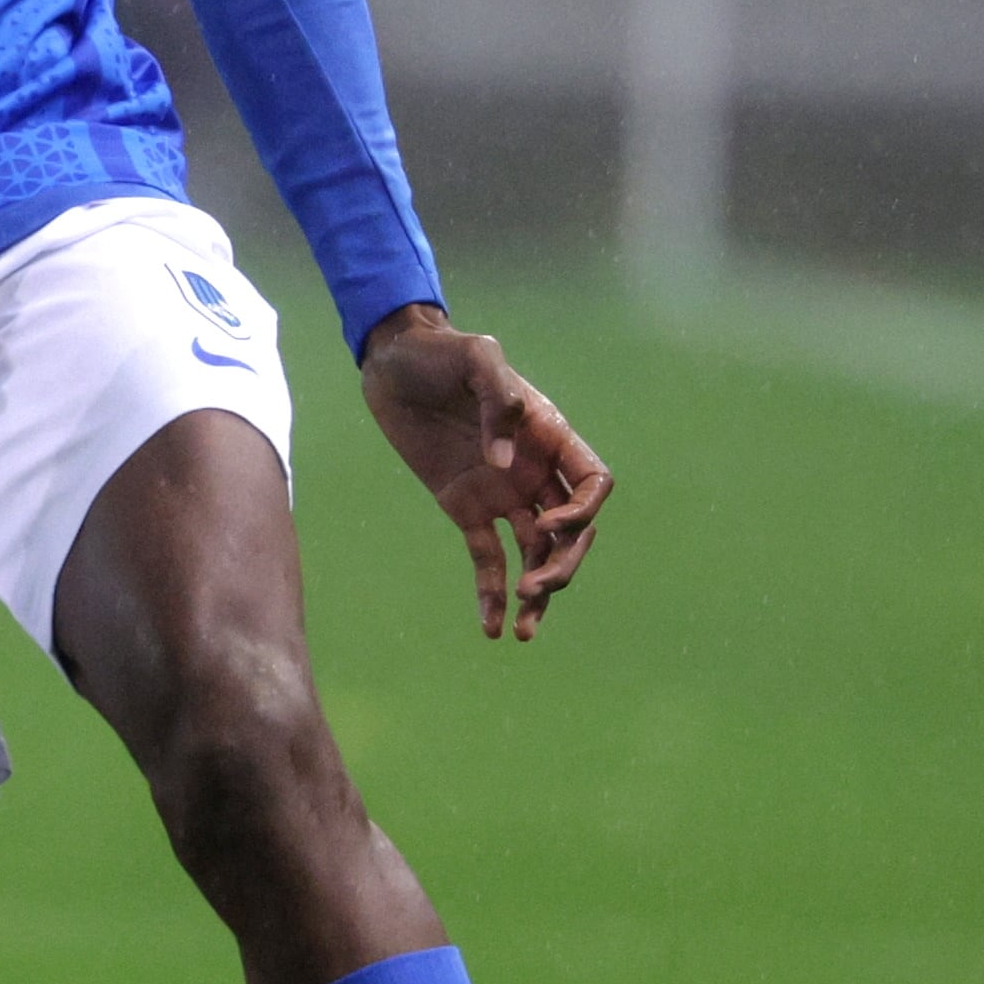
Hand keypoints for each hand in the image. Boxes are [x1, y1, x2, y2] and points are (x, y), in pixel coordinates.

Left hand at [357, 303, 608, 640]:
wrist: (392, 362)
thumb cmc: (441, 352)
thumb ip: (499, 400)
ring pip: (535, 553)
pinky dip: (491, 594)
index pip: (592, 483)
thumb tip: (504, 463)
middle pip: (569, 532)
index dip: (582, 510)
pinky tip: (492, 630)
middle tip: (532, 588)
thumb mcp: (477, 356)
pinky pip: (487, 557)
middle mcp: (533, 470)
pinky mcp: (465, 507)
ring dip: (537, 591)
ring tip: (523, 631)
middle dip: (561, 565)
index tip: (550, 522)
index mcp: (549, 436)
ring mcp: (501, 492)